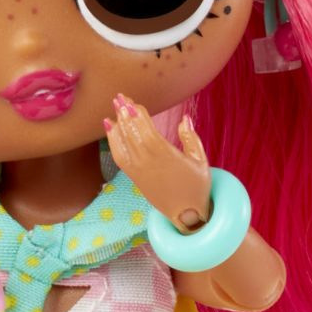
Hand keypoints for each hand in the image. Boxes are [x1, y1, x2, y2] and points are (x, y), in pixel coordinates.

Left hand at [103, 93, 211, 231]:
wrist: (186, 214)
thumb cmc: (197, 185)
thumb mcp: (201, 161)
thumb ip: (191, 138)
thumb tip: (184, 119)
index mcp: (167, 157)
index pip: (147, 132)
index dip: (139, 116)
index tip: (133, 102)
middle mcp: (149, 163)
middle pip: (133, 134)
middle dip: (126, 114)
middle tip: (119, 97)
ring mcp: (139, 170)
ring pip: (124, 143)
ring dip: (118, 123)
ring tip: (115, 105)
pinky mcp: (134, 176)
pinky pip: (119, 155)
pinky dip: (113, 139)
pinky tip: (110, 125)